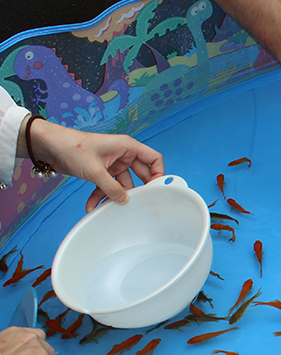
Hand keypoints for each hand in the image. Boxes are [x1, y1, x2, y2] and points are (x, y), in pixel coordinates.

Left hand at [28, 119, 165, 211]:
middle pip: (140, 175)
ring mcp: (112, 164)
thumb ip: (112, 187)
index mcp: (127, 147)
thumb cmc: (72, 146)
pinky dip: (101, 196)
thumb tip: (124, 200)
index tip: (156, 189)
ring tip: (108, 208)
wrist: (48, 146)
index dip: (158, 173)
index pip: (153, 159)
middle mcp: (123, 155)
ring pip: (122, 184)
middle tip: (137, 203)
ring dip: (114, 196)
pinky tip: (93, 205)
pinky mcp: (101, 172)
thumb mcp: (95, 170)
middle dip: (136, 190)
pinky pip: (107, 186)